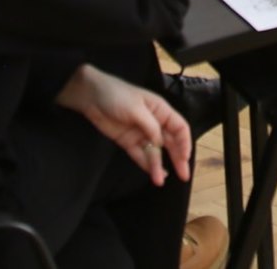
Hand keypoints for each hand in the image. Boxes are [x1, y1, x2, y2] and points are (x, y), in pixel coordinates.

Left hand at [57, 65, 191, 185]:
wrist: (91, 96)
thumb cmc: (116, 95)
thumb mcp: (136, 108)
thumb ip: (150, 126)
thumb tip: (160, 143)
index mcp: (160, 110)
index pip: (179, 128)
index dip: (185, 143)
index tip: (185, 158)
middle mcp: (154, 123)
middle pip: (170, 142)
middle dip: (178, 158)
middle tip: (183, 175)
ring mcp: (141, 134)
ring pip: (155, 152)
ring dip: (158, 166)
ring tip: (159, 180)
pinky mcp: (128, 142)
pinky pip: (140, 155)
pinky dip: (147, 165)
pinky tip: (154, 174)